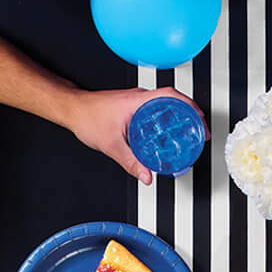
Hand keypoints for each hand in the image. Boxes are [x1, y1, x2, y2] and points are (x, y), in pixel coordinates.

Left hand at [66, 86, 194, 185]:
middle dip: (190, 114)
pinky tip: (165, 133)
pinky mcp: (132, 105)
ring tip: (187, 132)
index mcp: (138, 101)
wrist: (72, 109)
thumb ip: (131, 162)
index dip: (190, 107)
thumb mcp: (112, 145)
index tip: (200, 120)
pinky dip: (165, 119)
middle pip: (174, 100)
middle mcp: (139, 97)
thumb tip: (146, 175)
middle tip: (198, 130)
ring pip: (165, 104)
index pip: (172, 96)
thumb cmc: (86, 117)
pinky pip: (155, 109)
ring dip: (178, 116)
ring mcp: (136, 100)